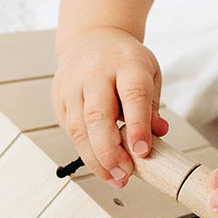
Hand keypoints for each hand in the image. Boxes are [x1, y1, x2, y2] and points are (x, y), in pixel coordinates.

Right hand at [52, 27, 168, 185]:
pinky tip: (101, 166)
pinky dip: (86, 153)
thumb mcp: (149, 75)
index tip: (142, 151)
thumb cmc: (124, 62)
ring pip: (79, 128)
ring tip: (114, 177)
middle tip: (123, 173)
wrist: (91, 39)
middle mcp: (95, 73)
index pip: (133, 95)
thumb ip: (152, 107)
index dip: (138, 125)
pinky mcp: (60, 100)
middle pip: (98, 115)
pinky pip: (71, 132)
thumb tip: (157, 134)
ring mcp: (73, 86)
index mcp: (126, 63)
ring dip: (96, 159)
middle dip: (110, 151)